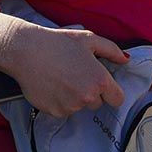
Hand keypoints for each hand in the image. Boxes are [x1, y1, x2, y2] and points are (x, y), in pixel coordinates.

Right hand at [6, 22, 129, 117]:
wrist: (26, 51)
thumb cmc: (57, 42)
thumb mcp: (88, 39)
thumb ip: (111, 50)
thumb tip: (126, 60)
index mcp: (99, 80)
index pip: (117, 99)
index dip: (110, 92)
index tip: (101, 86)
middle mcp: (87, 97)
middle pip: (97, 104)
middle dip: (90, 93)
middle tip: (75, 75)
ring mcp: (71, 106)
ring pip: (78, 107)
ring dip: (73, 97)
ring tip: (60, 77)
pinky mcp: (55, 112)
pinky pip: (62, 110)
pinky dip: (59, 101)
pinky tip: (51, 85)